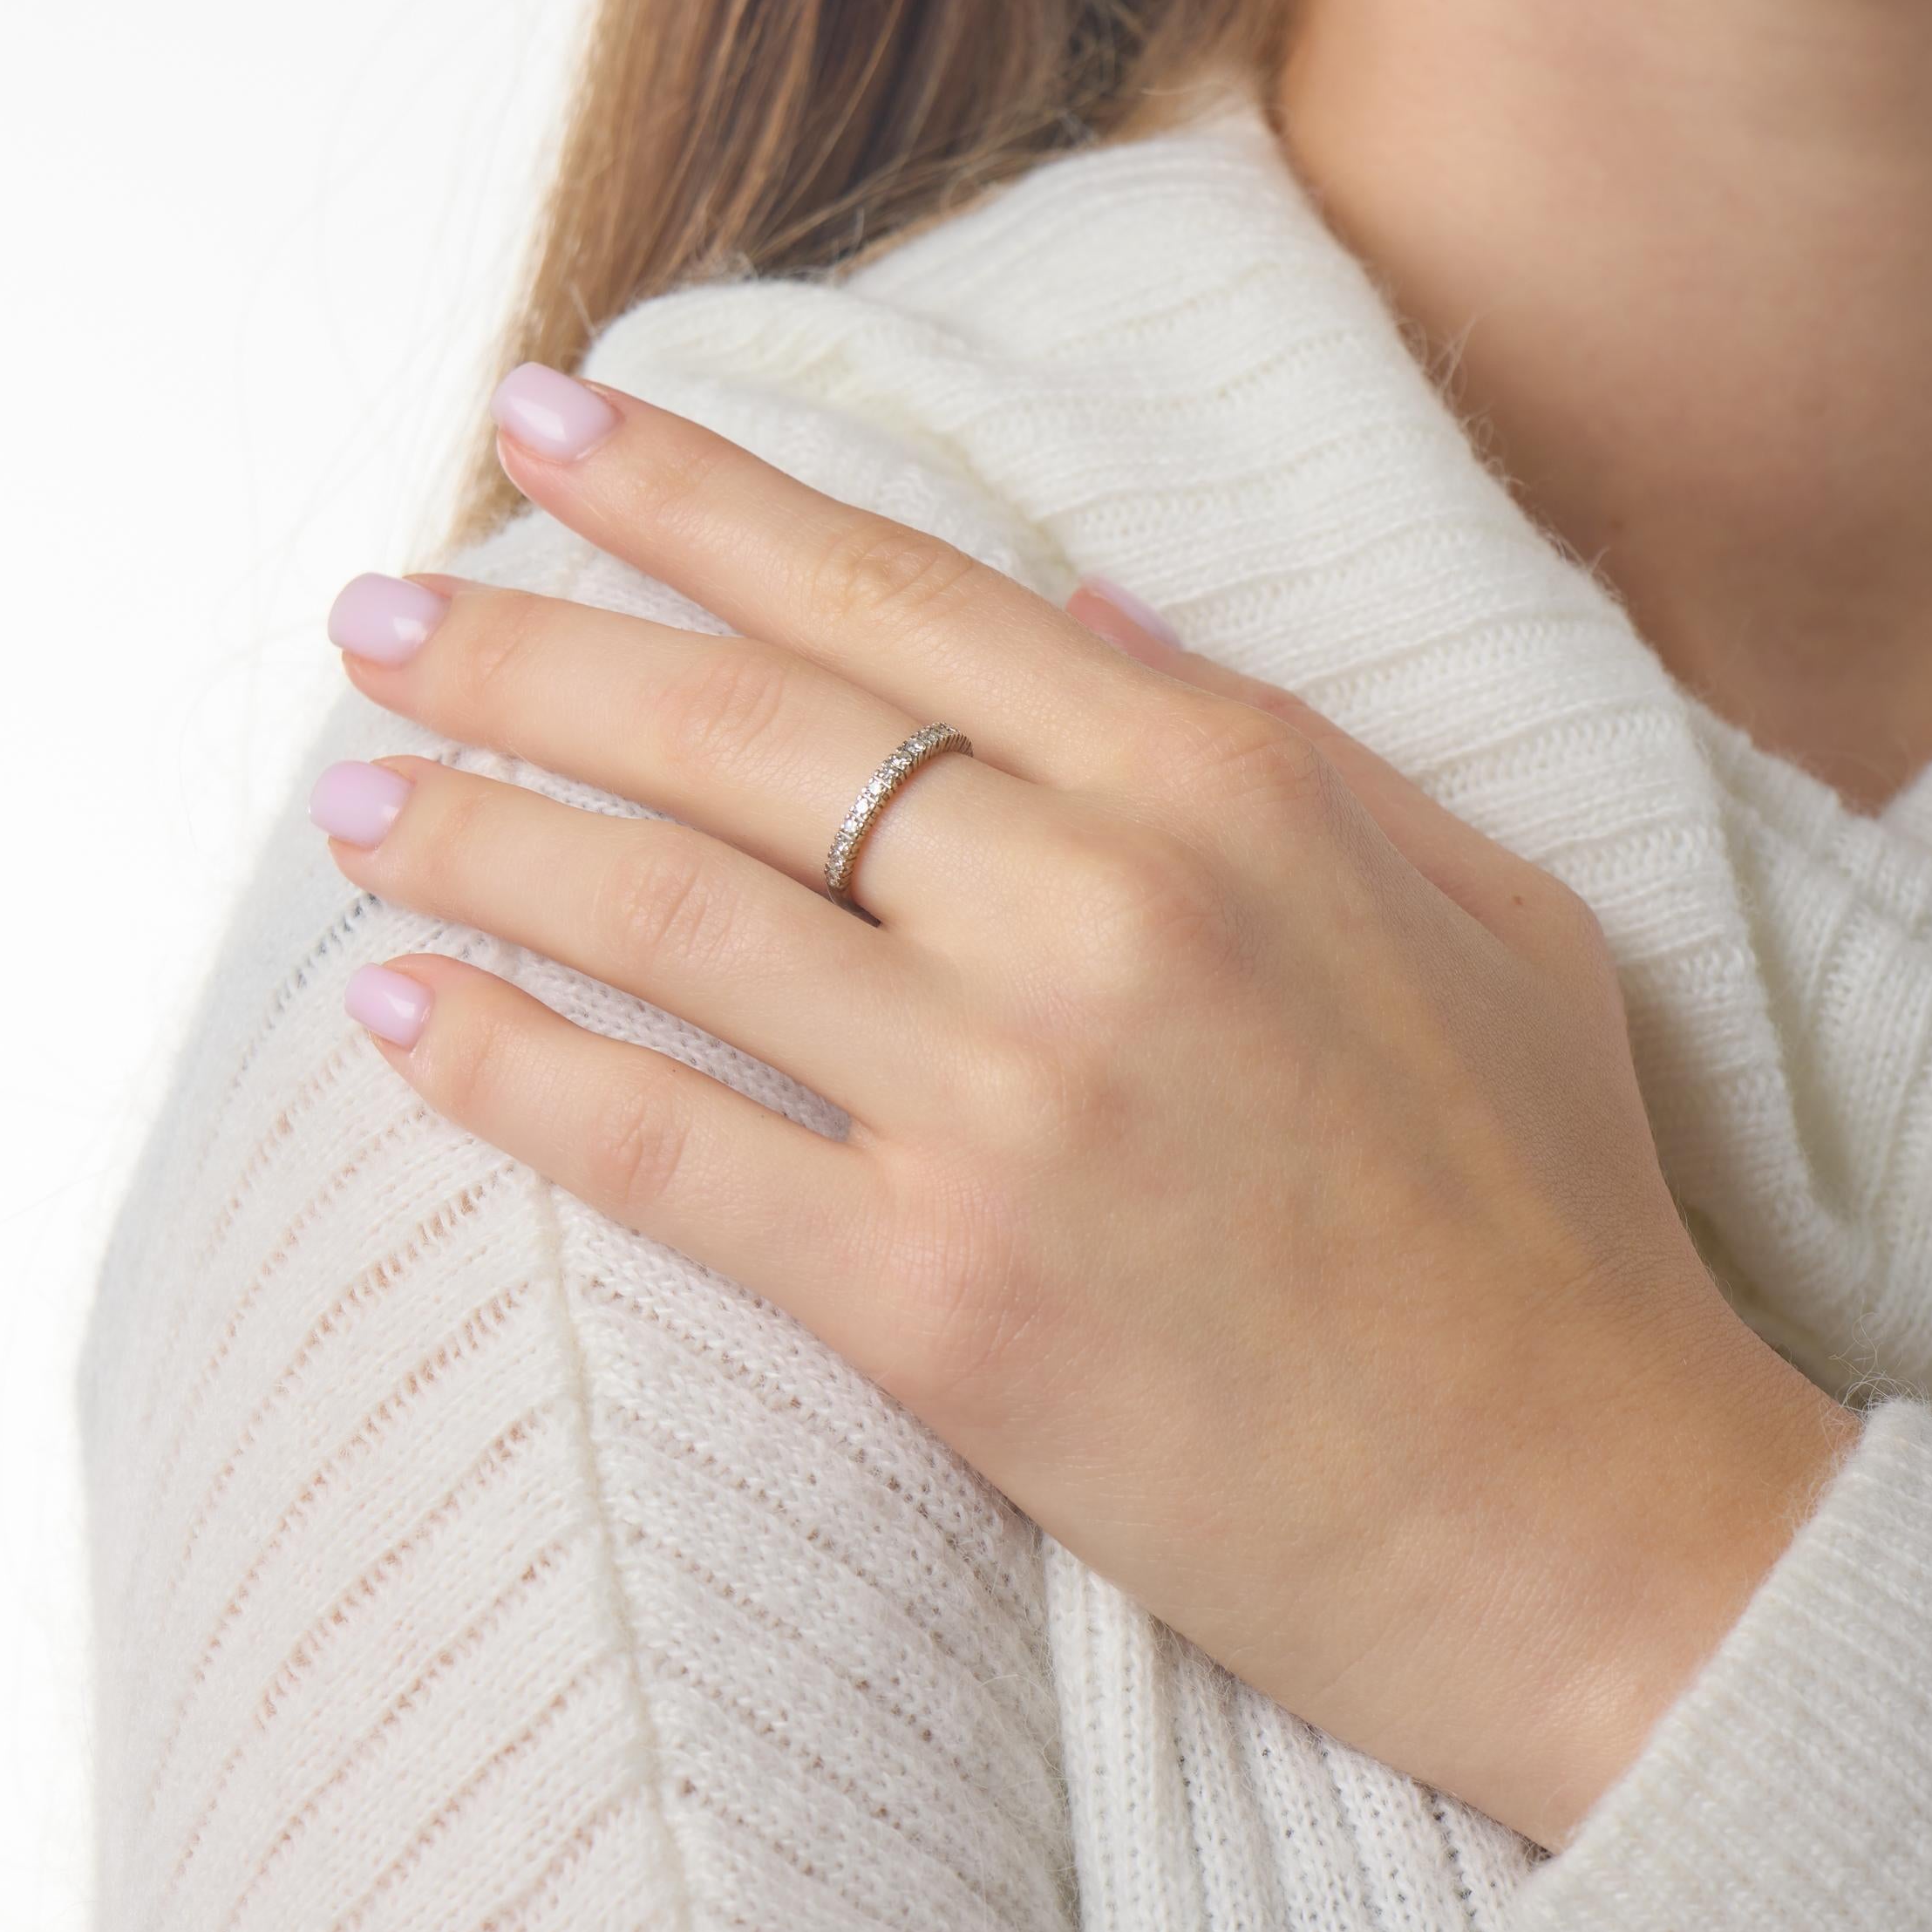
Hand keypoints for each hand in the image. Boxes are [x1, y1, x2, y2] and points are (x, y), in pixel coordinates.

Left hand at [312, 364, 1862, 1852]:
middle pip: (742, 724)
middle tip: (372, 614)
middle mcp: (1104, 904)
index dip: (692, 494)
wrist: (1581, 1511)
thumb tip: (1084, 601)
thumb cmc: (1541, 1196)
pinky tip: (396, 1013)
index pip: (891, 586)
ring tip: (350, 795)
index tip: (544, 420)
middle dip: (526, 647)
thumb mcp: (1474, 897)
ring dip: (475, 837)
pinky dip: (508, 1072)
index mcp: (1228, 782)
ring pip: (669, 913)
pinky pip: (666, 1153)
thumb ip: (1271, 731)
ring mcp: (1014, 1101)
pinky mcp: (941, 1299)